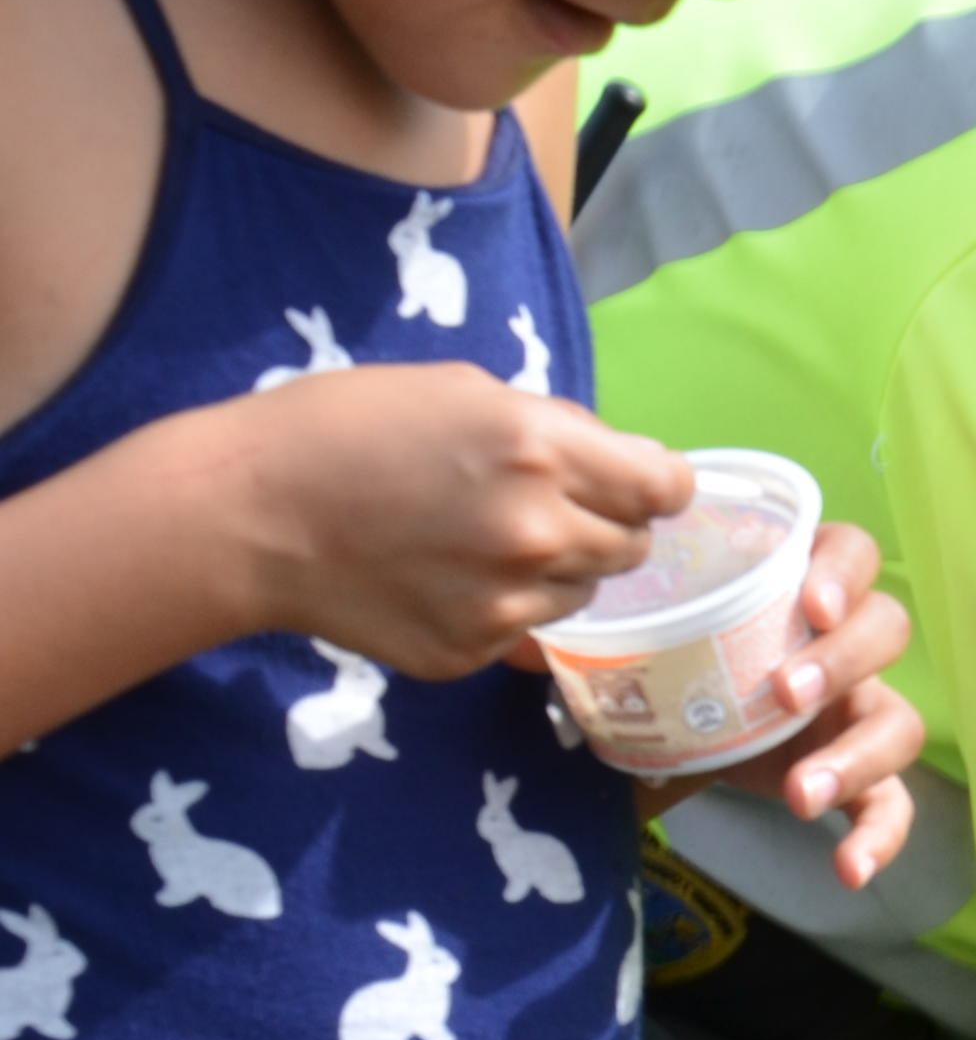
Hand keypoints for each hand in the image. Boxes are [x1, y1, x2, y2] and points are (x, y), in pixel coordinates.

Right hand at [216, 365, 686, 679]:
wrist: (247, 513)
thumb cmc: (342, 427)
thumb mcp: (456, 389)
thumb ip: (549, 427)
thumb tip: (611, 459)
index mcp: (542, 451)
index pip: (663, 488)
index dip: (657, 485)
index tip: (642, 486)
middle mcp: (541, 532)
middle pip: (633, 546)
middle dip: (604, 524)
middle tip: (541, 507)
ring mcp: (511, 600)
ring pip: (585, 592)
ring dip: (557, 569)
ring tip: (479, 540)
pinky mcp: (475, 650)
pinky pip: (528, 630)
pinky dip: (504, 606)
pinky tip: (443, 577)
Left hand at [643, 523, 924, 888]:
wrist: (666, 733)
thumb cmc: (662, 662)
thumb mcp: (638, 627)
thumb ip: (610, 615)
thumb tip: (531, 639)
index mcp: (796, 586)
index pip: (852, 552)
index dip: (843, 573)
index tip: (808, 605)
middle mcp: (840, 643)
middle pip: (885, 631)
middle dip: (842, 662)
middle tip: (783, 696)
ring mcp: (856, 709)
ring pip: (899, 721)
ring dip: (859, 756)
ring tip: (804, 795)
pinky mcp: (856, 775)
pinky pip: (893, 804)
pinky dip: (881, 836)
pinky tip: (850, 869)